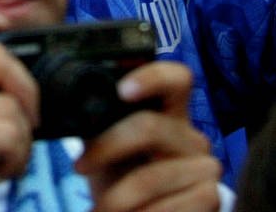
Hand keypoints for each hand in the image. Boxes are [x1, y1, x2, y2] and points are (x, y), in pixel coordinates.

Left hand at [73, 61, 219, 211]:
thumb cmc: (119, 178)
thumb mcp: (106, 145)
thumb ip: (97, 120)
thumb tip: (65, 101)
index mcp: (169, 114)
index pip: (177, 78)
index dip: (152, 77)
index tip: (121, 89)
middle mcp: (191, 136)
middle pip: (150, 127)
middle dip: (106, 148)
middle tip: (80, 166)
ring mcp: (206, 167)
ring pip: (151, 175)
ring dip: (116, 198)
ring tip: (100, 209)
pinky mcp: (211, 197)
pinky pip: (168, 206)